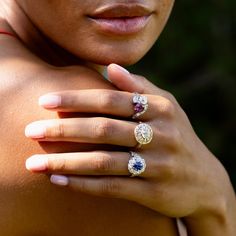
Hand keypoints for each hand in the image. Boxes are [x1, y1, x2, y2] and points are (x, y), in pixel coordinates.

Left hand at [25, 64, 234, 220]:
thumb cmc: (177, 136)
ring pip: (103, 162)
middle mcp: (160, 135)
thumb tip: (110, 67)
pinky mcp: (152, 192)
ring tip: (34, 164)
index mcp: (161, 109)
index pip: (111, 100)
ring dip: (66, 162)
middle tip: (30, 131)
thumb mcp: (167, 107)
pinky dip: (83, 184)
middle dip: (64, 129)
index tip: (45, 101)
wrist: (204, 180)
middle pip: (103, 129)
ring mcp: (157, 165)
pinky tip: (59, 181)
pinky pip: (112, 187)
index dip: (77, 99)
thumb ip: (139, 87)